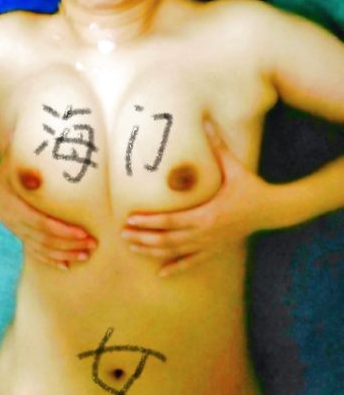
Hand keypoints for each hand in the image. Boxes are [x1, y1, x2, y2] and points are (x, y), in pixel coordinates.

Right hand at [0, 148, 96, 269]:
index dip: (63, 231)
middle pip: (47, 240)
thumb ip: (21, 149)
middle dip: (71, 245)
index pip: (43, 223)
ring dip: (65, 254)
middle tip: (93, 245)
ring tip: (86, 255)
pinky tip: (67, 266)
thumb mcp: (8, 160)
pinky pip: (36, 252)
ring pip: (43, 249)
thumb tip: (35, 133)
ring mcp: (18, 231)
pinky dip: (51, 260)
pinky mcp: (19, 235)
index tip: (83, 233)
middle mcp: (18, 222)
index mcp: (17, 206)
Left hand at [122, 117, 271, 276]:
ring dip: (152, 250)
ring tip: (132, 246)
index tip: (130, 219)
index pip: (171, 221)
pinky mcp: (215, 249)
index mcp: (207, 214)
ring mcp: (210, 244)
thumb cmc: (251, 186)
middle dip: (143, 237)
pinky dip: (176, 267)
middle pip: (168, 239)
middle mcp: (206, 233)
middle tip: (122, 234)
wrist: (272, 210)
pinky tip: (160, 273)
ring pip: (175, 252)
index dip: (149, 221)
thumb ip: (218, 147)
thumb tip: (206, 122)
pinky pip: (192, 261)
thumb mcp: (234, 167)